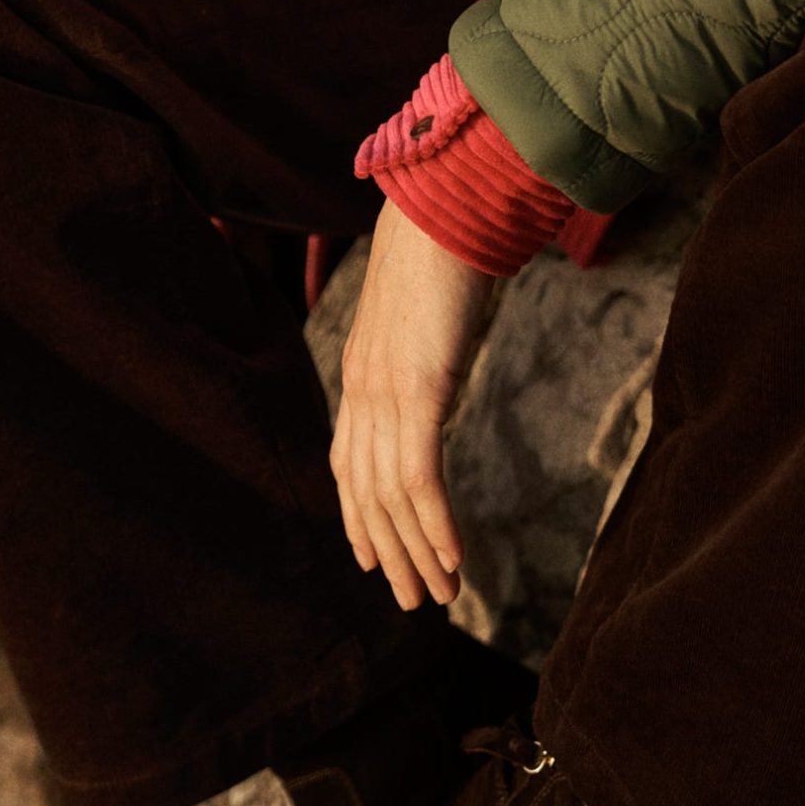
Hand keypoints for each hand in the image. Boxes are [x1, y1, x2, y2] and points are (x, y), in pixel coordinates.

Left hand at [333, 199, 497, 608]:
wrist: (447, 205)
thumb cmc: (447, 244)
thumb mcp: (428, 307)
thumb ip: (425, 341)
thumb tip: (442, 357)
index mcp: (362, 368)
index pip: (349, 461)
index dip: (358, 515)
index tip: (375, 559)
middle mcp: (363, 386)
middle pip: (366, 491)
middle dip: (390, 551)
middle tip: (417, 600)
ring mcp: (386, 390)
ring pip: (390, 495)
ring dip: (418, 553)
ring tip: (442, 595)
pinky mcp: (416, 389)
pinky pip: (420, 476)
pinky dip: (435, 526)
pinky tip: (455, 561)